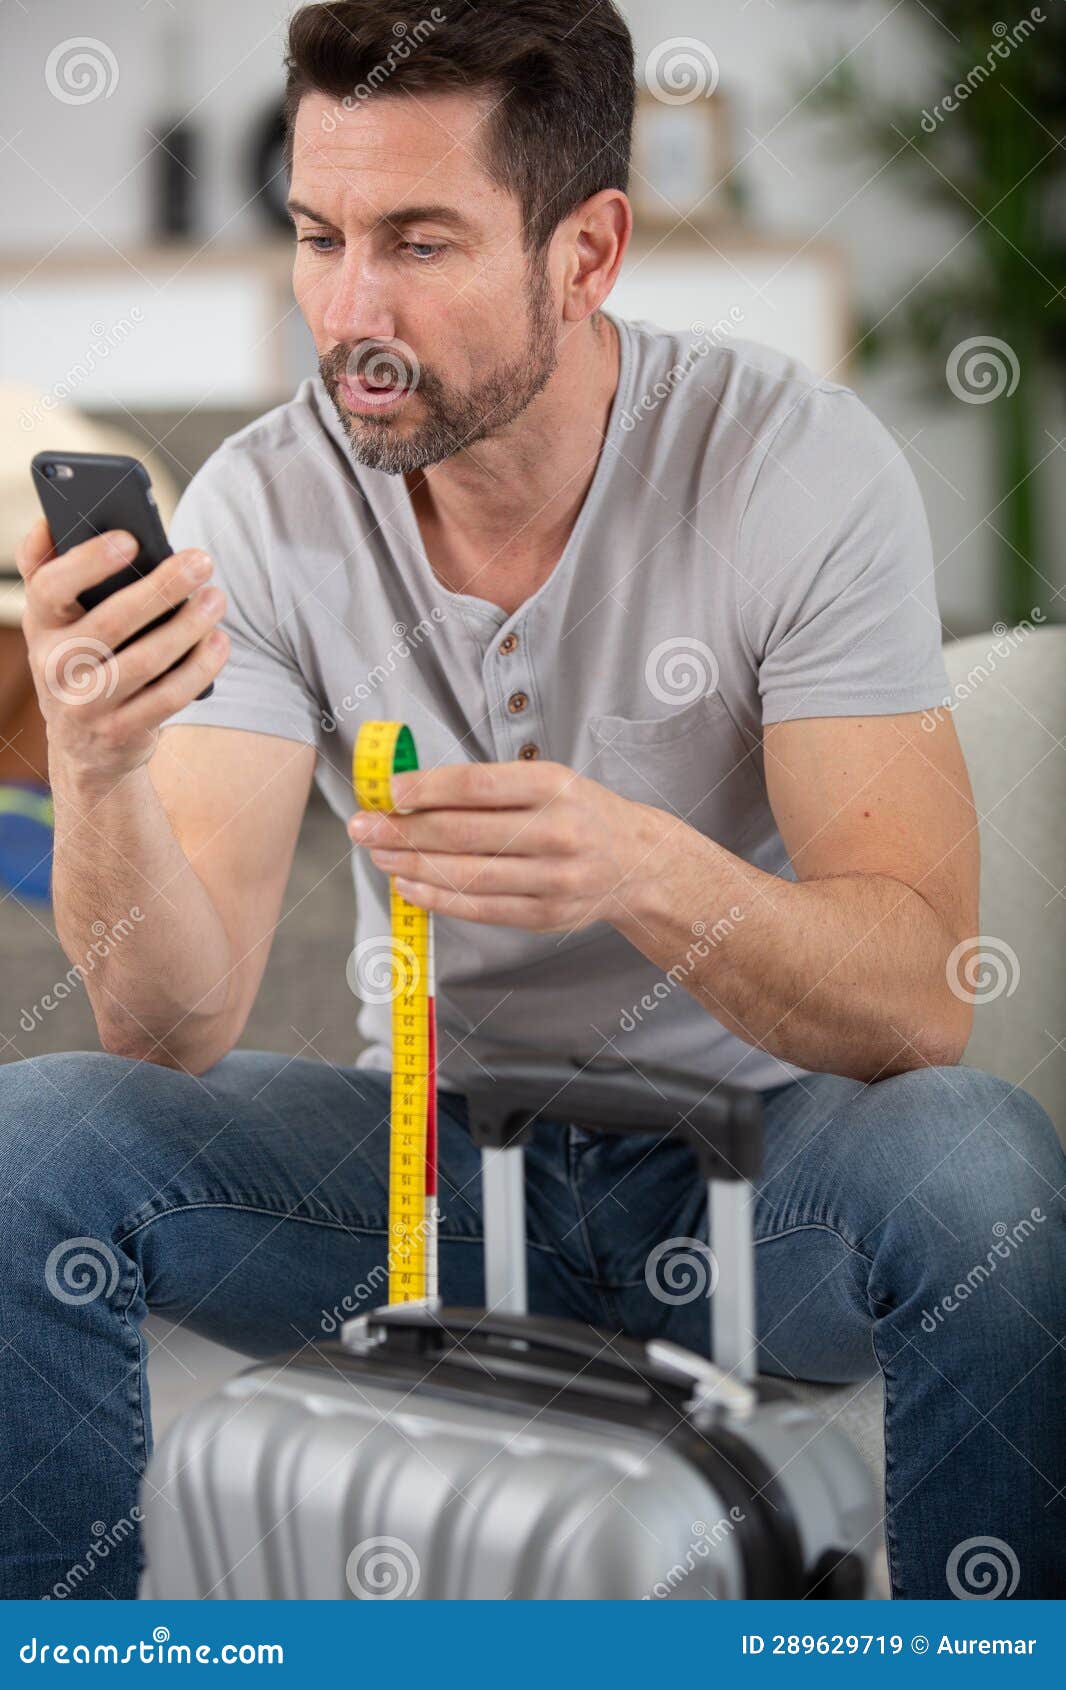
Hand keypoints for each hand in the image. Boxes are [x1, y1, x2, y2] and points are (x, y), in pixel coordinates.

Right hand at [16, 517, 228, 788]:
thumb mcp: (54, 620)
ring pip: (147, 659)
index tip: (131, 539)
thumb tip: (50, 521)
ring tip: (216, 598)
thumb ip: (47, 568)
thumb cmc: (79, 658)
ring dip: (190, 625)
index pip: (50, 587)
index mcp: (39, 625)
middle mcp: (55, 665)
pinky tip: (219, 641)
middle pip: (112, 620)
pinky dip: (199, 667)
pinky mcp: (121, 732)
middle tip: (201, 561)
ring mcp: (86, 704)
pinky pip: (168, 696)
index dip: (88, 562)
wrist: (82, 745)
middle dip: (163, 587)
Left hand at [346, 758, 660, 932]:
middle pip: (463, 833)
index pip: (477, 786)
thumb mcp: (549, 781)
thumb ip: (490, 787)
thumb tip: (411, 792)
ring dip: (410, 865)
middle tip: (362, 826)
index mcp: (554, 786)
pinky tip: (407, 885)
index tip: (388, 791)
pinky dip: (436, 897)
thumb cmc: (579, 813)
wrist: (638, 863)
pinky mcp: (546, 915)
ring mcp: (553, 878)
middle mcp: (557, 832)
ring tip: (378, 853)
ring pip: (466, 874)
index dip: (426, 789)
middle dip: (402, 830)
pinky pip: (479, 908)